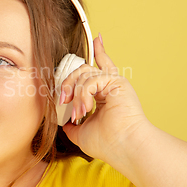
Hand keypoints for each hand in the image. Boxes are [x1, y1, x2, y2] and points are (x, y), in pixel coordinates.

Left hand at [60, 35, 149, 160]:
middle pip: (83, 70)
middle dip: (68, 83)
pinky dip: (83, 94)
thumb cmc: (107, 144)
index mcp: (105, 95)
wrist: (124, 148)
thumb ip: (72, 124)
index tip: (98, 38)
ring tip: (78, 113)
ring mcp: (114, 83)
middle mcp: (110, 86)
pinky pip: (91, 79)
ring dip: (75, 93)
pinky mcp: (116, 82)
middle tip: (62, 100)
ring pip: (84, 74)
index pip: (98, 70)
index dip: (99, 53)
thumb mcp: (81, 133)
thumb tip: (64, 122)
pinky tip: (85, 109)